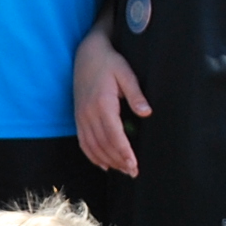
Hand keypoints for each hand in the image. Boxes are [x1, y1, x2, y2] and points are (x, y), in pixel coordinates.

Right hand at [71, 28, 146, 176]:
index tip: (134, 164)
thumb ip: (136, 94)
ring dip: (107, 161)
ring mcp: (81, 116)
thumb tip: (146, 113)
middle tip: (133, 172)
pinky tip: (104, 165)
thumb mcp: (126, 73)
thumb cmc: (110, 62)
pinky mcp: (78, 117)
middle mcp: (88, 113)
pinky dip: (92, 156)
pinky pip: (83, 142)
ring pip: (92, 146)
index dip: (123, 152)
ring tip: (122, 171)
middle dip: (118, 161)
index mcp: (102, 103)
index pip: (113, 134)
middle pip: (103, 144)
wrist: (86, 54)